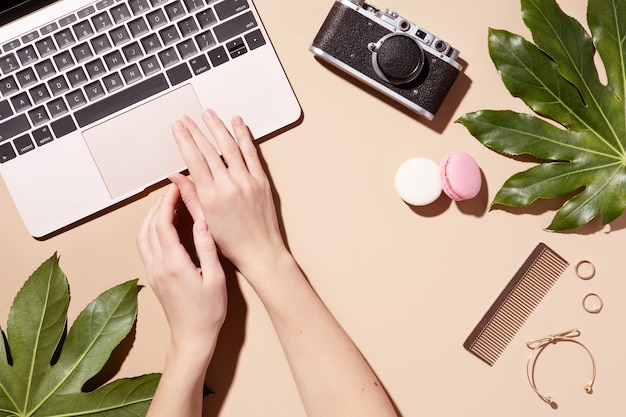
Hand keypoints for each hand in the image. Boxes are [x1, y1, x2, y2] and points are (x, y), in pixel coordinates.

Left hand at [137, 183, 226, 359]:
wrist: (192, 337)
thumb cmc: (208, 311)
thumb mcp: (215, 278)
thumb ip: (207, 247)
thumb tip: (202, 221)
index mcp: (174, 264)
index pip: (164, 224)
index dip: (168, 203)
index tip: (177, 189)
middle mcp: (158, 266)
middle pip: (149, 226)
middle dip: (159, 205)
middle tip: (173, 191)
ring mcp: (153, 272)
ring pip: (143, 236)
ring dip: (151, 216)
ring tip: (166, 204)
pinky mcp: (153, 277)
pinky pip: (145, 246)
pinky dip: (150, 229)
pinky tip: (162, 226)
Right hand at [169, 110, 287, 279]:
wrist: (260, 251)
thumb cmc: (232, 242)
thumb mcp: (204, 221)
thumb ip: (189, 196)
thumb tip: (175, 177)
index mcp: (211, 197)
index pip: (194, 160)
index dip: (185, 140)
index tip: (178, 127)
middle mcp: (229, 186)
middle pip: (209, 150)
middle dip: (196, 130)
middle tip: (187, 118)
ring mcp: (247, 182)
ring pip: (230, 147)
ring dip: (218, 127)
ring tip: (209, 114)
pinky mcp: (262, 181)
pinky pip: (252, 153)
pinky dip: (244, 136)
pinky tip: (238, 123)